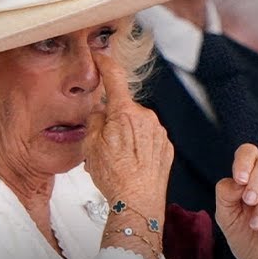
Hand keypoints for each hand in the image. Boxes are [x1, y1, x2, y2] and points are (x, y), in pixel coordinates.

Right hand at [84, 49, 171, 217]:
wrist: (139, 202)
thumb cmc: (115, 177)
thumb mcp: (91, 146)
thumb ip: (94, 121)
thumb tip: (100, 113)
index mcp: (124, 112)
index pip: (114, 76)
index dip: (105, 63)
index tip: (100, 56)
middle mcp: (146, 117)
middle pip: (124, 108)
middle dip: (113, 119)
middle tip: (102, 143)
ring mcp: (159, 132)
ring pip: (136, 124)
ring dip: (126, 135)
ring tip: (117, 160)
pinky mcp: (166, 147)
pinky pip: (148, 138)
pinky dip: (138, 146)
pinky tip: (130, 164)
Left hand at [214, 144, 257, 258]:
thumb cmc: (245, 237)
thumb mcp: (226, 217)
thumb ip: (225, 196)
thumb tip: (236, 181)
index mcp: (250, 177)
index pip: (249, 153)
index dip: (244, 161)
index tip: (239, 180)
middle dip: (257, 180)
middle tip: (248, 202)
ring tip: (256, 227)